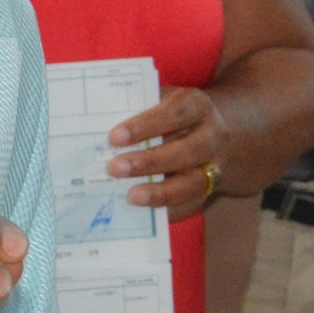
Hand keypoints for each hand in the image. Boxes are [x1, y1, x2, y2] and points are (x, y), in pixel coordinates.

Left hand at [105, 88, 231, 218]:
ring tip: (131, 196)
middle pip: (186, 151)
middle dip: (149, 162)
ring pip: (194, 182)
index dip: (145, 126)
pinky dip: (169, 210)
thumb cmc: (171, 114)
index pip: (173, 114)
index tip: (114, 137)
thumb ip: (137, 108)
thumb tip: (97, 126)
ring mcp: (216, 165)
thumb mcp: (160, 100)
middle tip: (114, 168)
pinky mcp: (212, 189)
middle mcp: (212, 135)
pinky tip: (144, 212)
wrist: (210, 131)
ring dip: (161, 192)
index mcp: (197, 106)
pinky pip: (192, 203)